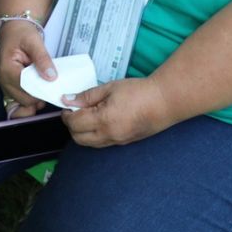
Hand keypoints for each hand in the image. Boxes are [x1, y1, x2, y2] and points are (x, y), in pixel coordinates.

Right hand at [0, 19, 53, 118]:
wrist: (13, 30)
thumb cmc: (22, 33)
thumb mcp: (34, 41)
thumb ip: (43, 59)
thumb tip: (52, 77)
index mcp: (7, 69)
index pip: (26, 89)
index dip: (42, 90)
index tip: (54, 85)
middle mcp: (3, 80)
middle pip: (25, 100)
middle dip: (39, 96)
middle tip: (51, 85)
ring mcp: (4, 85)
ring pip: (23, 103)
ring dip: (35, 99)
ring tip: (45, 86)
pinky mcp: (8, 86)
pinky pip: (20, 101)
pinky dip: (30, 99)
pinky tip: (38, 90)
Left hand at [59, 76, 177, 147]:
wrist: (165, 101)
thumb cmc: (139, 91)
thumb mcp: (110, 88)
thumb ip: (87, 96)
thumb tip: (68, 100)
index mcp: (103, 120)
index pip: (74, 123)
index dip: (66, 114)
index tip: (67, 104)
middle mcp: (109, 135)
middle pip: (78, 138)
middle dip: (72, 125)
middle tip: (74, 111)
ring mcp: (117, 141)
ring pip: (90, 144)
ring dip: (82, 132)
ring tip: (87, 115)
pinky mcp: (125, 143)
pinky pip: (102, 143)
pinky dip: (94, 135)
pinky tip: (99, 121)